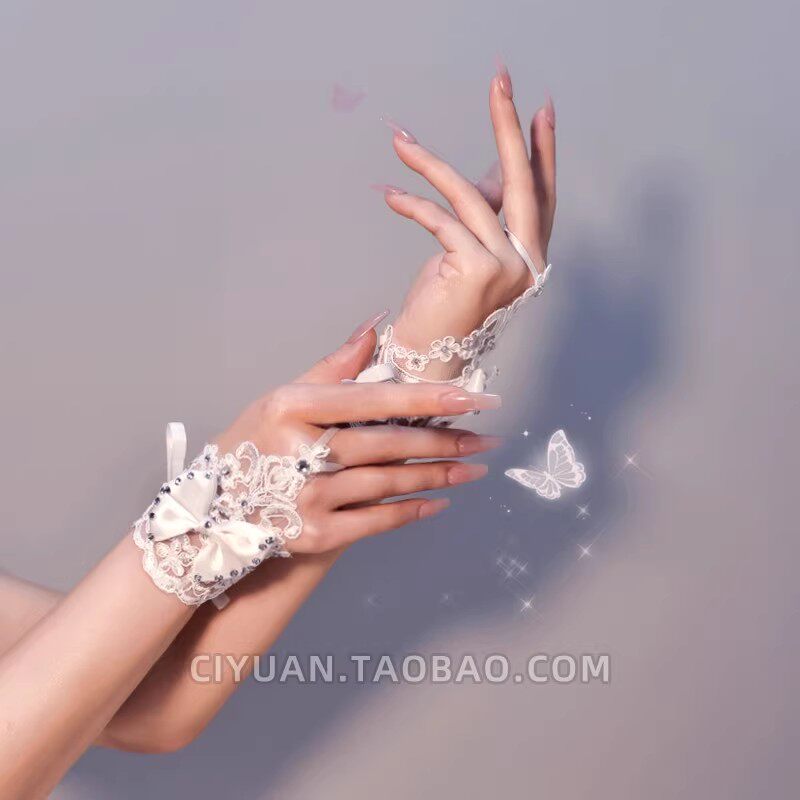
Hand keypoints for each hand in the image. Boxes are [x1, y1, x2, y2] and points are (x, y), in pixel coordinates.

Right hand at [213, 319, 501, 552]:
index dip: (428, 398)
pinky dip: (412, 511)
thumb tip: (378, 326)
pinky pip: (376, 523)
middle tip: (487, 438)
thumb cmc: (251, 446)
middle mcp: (299, 453)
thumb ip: (333, 366)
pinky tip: (440, 501)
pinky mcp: (314, 536)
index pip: (374, 399)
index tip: (474, 397)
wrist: (212, 514)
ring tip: (474, 467)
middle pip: (389, 445)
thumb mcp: (281, 398)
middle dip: (446, 441)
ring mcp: (306, 498)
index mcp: (292, 409)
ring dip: (438, 476)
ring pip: (389, 484)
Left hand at [378, 63, 555, 376]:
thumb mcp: (466, 253)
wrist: (426, 359)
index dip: (541, 152)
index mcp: (530, 257)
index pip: (542, 195)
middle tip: (501, 80)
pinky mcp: (477, 270)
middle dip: (509, 127)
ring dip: (431, 164)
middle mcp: (528, 262)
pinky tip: (390, 193)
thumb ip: (482, 216)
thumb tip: (484, 173)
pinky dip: (412, 204)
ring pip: (470, 197)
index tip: (539, 109)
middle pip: (522, 183)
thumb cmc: (444, 308)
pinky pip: (442, 221)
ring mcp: (507, 267)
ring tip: (402, 141)